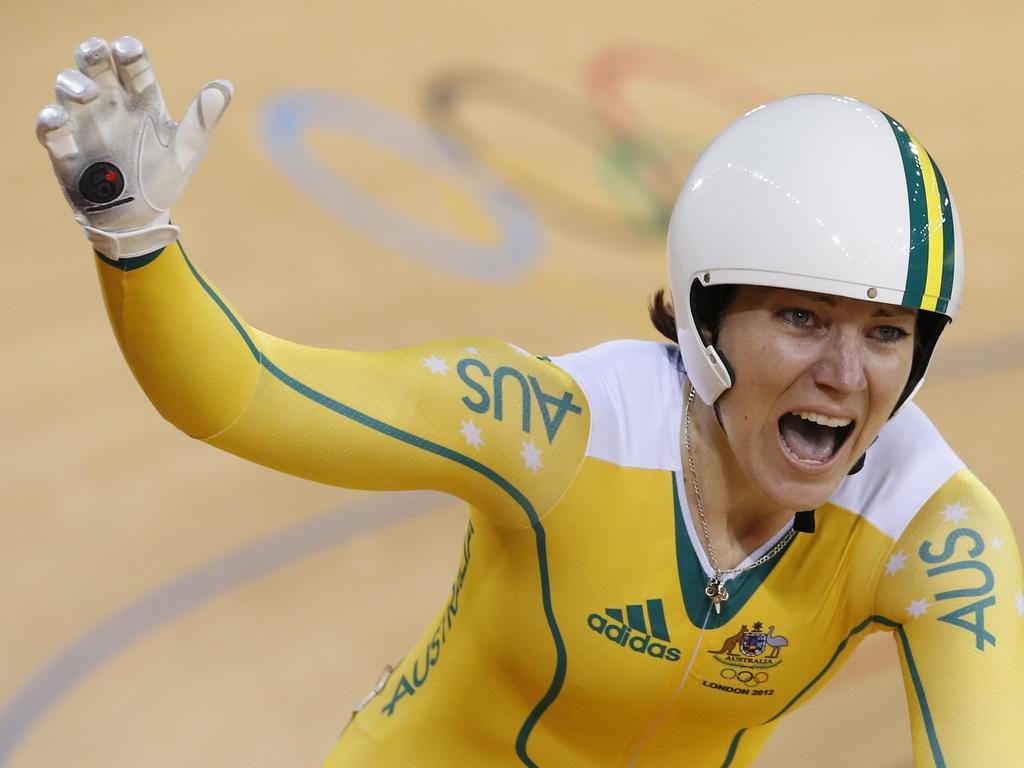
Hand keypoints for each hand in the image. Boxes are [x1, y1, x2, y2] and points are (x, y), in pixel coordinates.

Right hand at [36, 36, 232, 258]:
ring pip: (67, 87)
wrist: (140, 220)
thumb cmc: (164, 178)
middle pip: (94, 64)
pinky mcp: (65, 149)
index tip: (128, 51)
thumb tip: (226, 86)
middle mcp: (110, 104)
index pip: (132, 64)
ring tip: (87, 94)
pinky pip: (50, 128)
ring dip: (73, 85)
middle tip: (97, 53)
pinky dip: (50, 121)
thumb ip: (202, 119)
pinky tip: (58, 120)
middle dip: (92, 53)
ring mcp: (85, 123)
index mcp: (141, 99)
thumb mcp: (187, 150)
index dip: (128, 52)